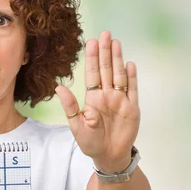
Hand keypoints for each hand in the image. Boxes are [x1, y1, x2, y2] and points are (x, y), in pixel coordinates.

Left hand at [56, 30, 139, 171]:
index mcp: (92, 98)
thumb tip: (58, 87)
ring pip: (119, 75)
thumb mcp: (76, 125)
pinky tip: (130, 64)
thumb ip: (70, 106)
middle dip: (105, 52)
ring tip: (116, 42)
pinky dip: (131, 77)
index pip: (92, 73)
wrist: (109, 156)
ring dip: (118, 59)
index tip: (91, 41)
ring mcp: (120, 100)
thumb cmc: (90, 142)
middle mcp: (107, 95)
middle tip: (105, 33)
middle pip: (106, 69)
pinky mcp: (132, 108)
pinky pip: (132, 90)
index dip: (92, 58)